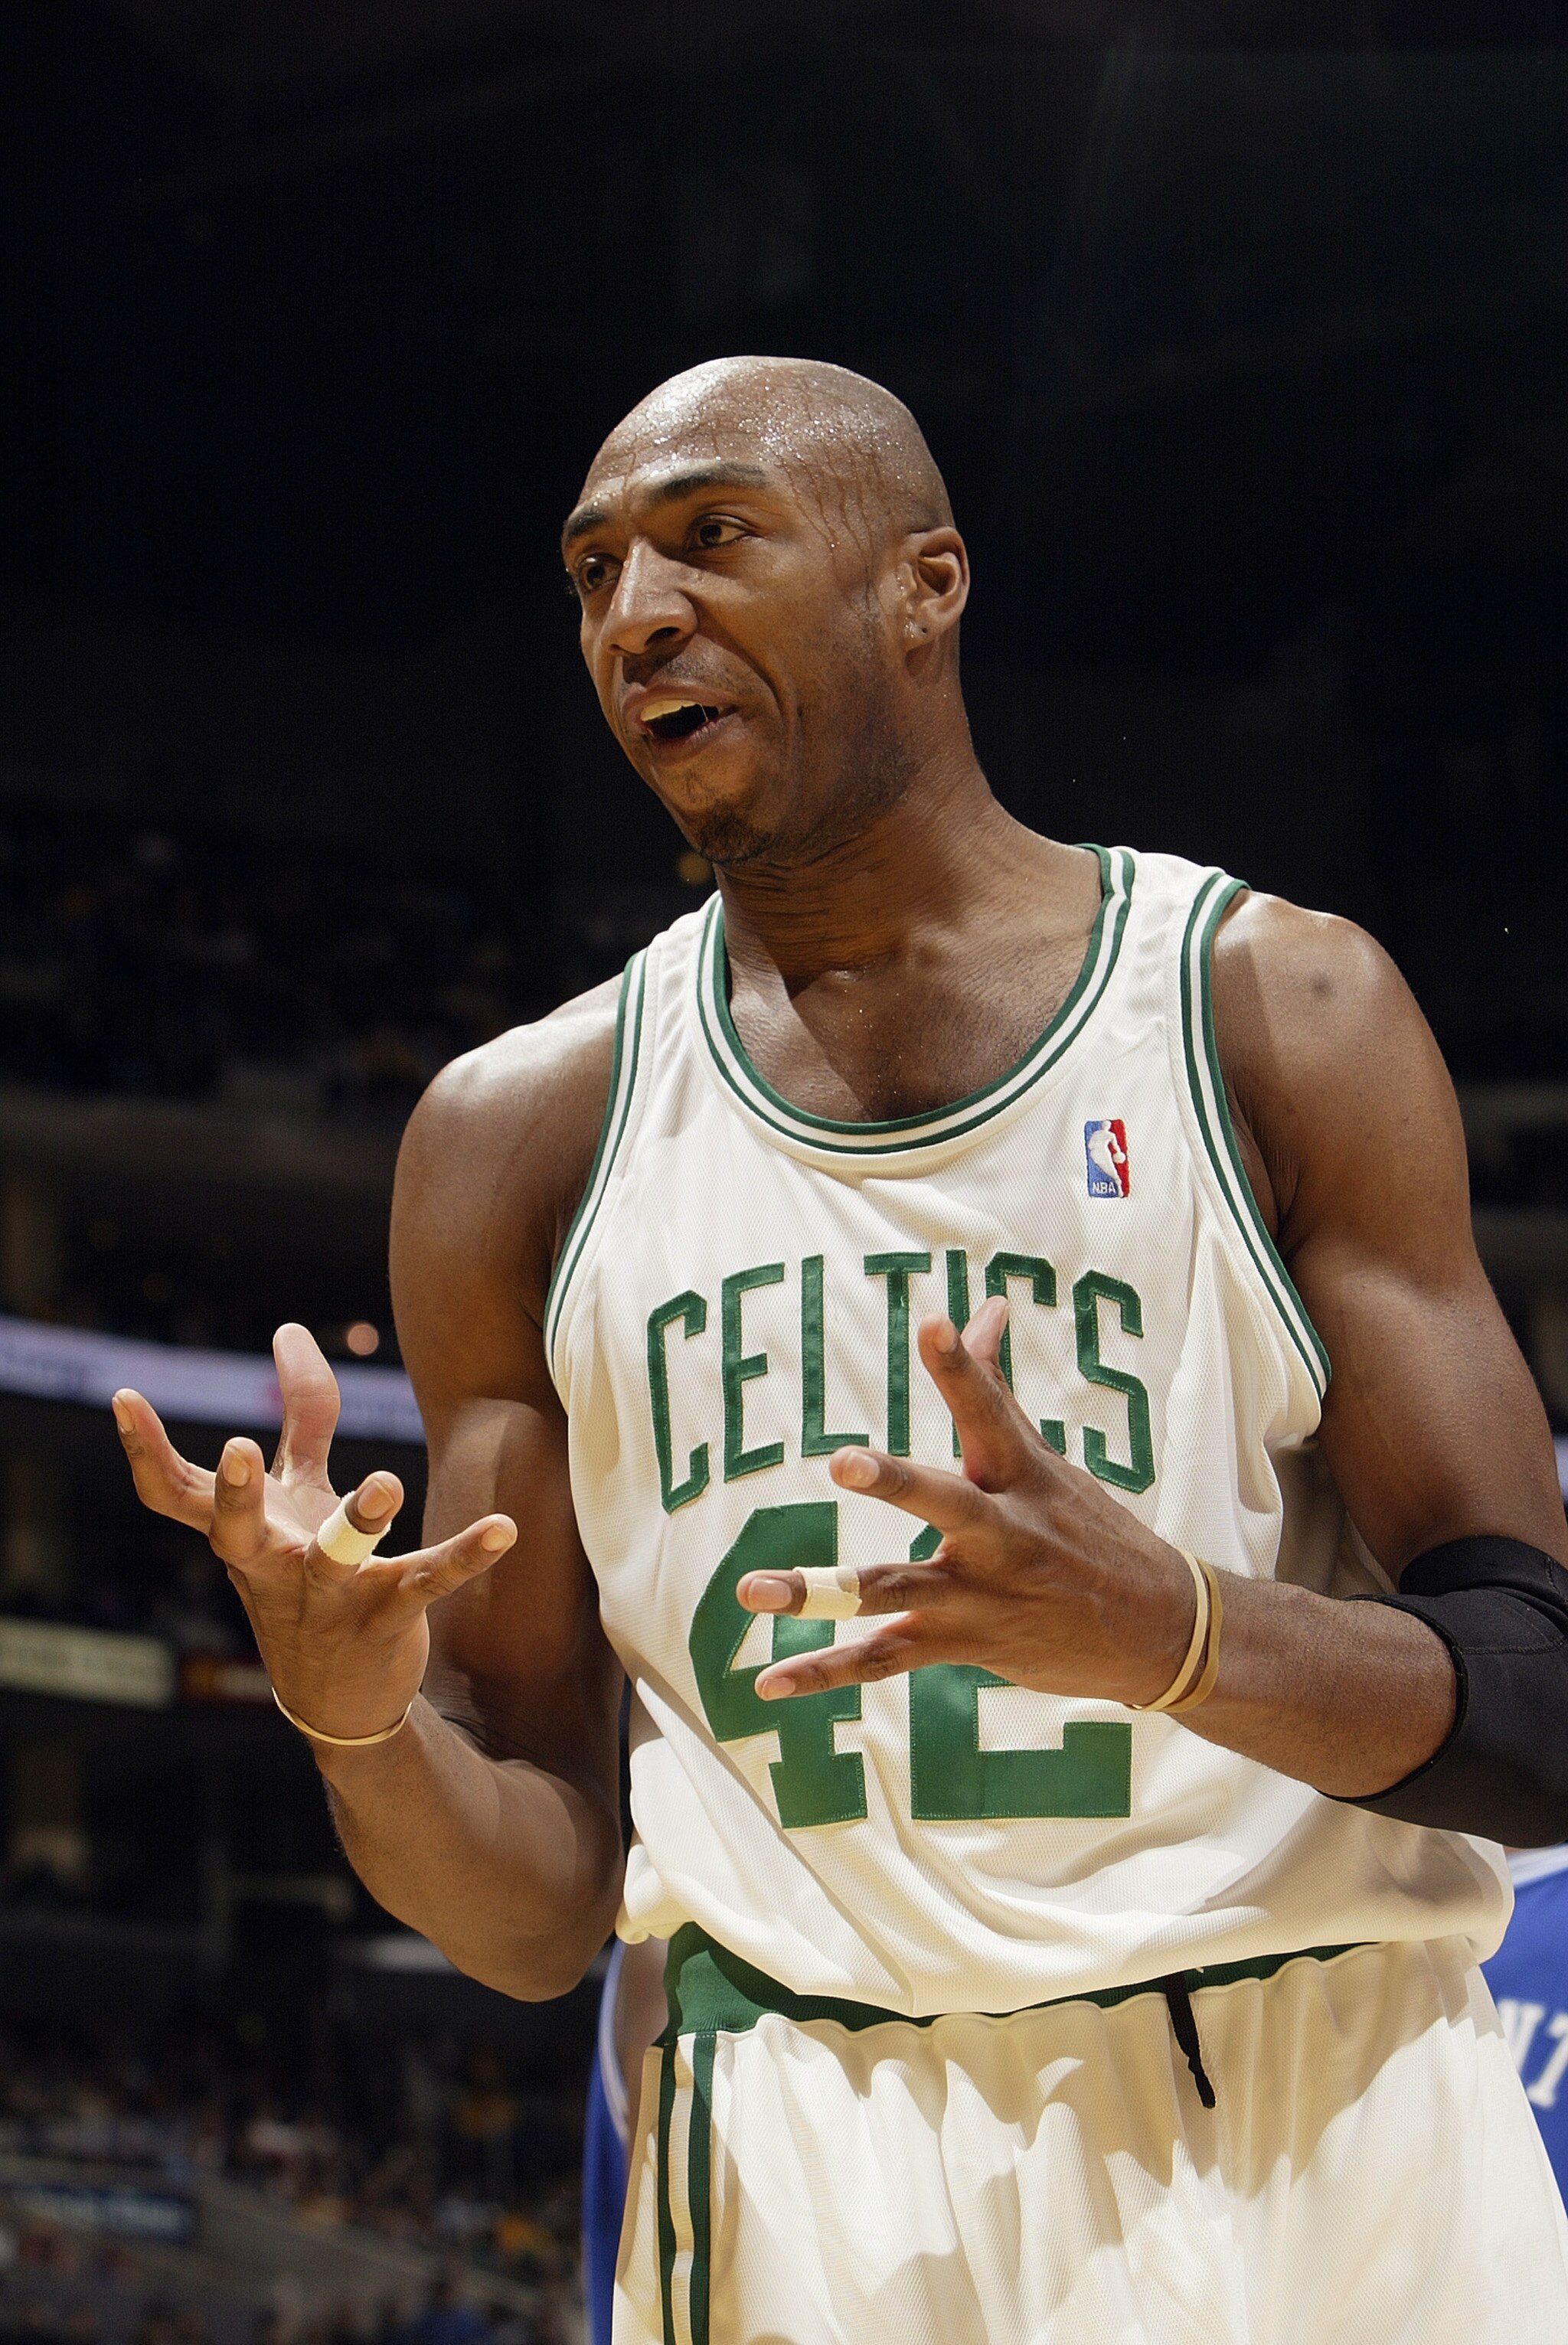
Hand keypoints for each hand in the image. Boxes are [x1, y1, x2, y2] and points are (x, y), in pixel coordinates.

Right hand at [113, 1322, 515, 1741]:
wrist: (339, 1698)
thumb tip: (289, 1329)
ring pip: (335, 1558)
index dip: (145, 1449)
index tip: (123, 1396)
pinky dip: (466, 1555)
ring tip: (386, 1482)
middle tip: (240, 1448)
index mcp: (244, 1535)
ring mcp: (328, 1595)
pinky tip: (504, 1528)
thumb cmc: (306, 1573)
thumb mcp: (297, 1494)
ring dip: (359, 1518)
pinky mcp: (387, 1614)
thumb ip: (302, 1414)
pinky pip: (427, 1581)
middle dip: (236, 1491)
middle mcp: (274, 1565)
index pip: (176, 1495)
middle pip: (236, 1531)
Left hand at [738, 1296, 1192, 1706]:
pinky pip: (885, 1658)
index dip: (963, 1368)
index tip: (936, 1323)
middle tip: (841, 1463)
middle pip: (945, 1502)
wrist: (1156, 1632)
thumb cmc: (1090, 1531)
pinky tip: (771, 1681)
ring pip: (895, 1589)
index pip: (990, 1411)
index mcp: (1022, 1476)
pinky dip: (826, 1669)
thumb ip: (993, 1386)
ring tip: (753, 1589)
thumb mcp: (1045, 1460)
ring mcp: (980, 1594)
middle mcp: (1003, 1534)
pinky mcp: (964, 1643)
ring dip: (821, 1590)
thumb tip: (984, 1305)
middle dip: (896, 1483)